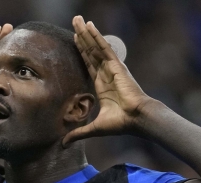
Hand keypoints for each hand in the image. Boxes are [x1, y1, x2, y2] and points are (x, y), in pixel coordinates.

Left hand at [63, 16, 153, 145]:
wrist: (136, 119)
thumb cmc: (120, 123)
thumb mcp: (94, 128)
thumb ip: (78, 134)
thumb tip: (63, 144)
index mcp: (102, 85)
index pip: (88, 64)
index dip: (81, 52)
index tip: (74, 40)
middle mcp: (106, 73)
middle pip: (90, 51)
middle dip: (81, 37)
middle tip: (73, 23)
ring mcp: (112, 68)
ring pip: (95, 46)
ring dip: (85, 33)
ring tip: (77, 19)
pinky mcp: (116, 65)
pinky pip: (104, 47)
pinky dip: (96, 36)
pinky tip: (88, 26)